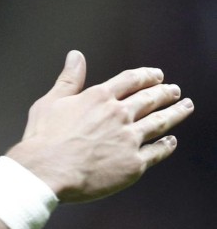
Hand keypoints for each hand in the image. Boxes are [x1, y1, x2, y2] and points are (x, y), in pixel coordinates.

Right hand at [7, 50, 193, 202]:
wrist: (46, 171)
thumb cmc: (43, 138)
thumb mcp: (50, 102)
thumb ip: (68, 79)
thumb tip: (75, 56)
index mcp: (99, 98)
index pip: (131, 80)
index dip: (147, 76)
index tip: (157, 75)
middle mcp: (119, 115)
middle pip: (150, 99)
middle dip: (165, 93)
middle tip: (174, 90)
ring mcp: (129, 139)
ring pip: (160, 122)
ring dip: (176, 113)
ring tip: (185, 107)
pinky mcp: (133, 163)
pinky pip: (157, 152)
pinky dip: (167, 145)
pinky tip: (171, 141)